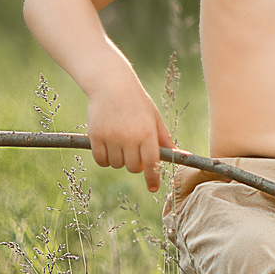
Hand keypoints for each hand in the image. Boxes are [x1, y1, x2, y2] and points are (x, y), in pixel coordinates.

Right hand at [85, 79, 172, 193]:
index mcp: (147, 134)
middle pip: (133, 167)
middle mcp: (129, 138)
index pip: (152, 163)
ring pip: (116, 165)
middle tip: (134, 151)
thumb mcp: (155, 119)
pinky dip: (104, 159)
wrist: (112, 86)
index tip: (152, 188)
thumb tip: (179, 155)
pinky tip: (108, 148)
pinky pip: (100, 160)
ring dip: (119, 160)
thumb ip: (164, 139)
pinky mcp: (95, 136)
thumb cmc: (138, 103)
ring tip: (120, 143)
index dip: (152, 178)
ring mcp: (111, 138)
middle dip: (135, 164)